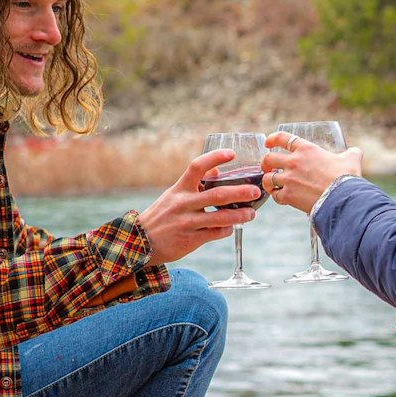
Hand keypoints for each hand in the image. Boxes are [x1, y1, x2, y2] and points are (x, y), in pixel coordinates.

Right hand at [138, 149, 259, 263]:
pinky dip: (227, 230)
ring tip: (251, 214)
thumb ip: (194, 185)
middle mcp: (184, 204)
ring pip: (221, 218)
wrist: (140, 242)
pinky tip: (231, 227)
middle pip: (218, 195)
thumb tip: (216, 172)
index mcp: (179, 189)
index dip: (215, 158)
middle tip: (255, 191)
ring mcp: (188, 223)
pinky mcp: (191, 240)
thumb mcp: (173, 195)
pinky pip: (216, 234)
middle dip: (241, 193)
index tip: (232, 154)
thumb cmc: (161, 216)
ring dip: (240, 215)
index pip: (197, 167)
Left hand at [260, 132, 362, 213]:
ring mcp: (289, 179)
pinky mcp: (288, 196)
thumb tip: (355, 151)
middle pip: (268, 159)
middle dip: (265, 163)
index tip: (268, 143)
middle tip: (267, 167)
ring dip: (268, 182)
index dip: (272, 139)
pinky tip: (281, 198)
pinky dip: (277, 197)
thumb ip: (351, 153)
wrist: (342, 198)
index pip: (282, 138)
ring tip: (271, 185)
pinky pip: (275, 196)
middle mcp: (294, 162)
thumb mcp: (351, 159)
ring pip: (268, 178)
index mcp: (306, 149)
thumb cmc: (346, 177)